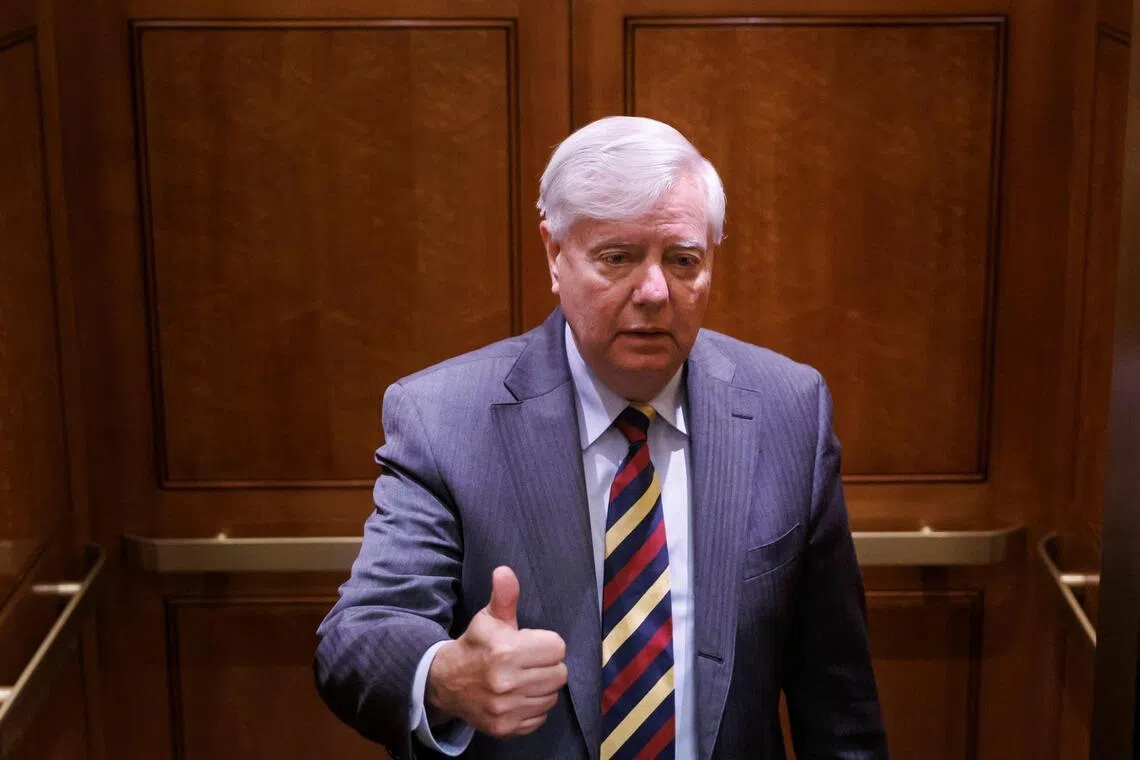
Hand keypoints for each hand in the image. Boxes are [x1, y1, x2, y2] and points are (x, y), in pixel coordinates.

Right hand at [426, 566, 567, 736]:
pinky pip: (540, 717)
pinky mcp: (506, 728)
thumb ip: (504, 596)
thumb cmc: (476, 645)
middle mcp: (507, 682)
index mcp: (506, 651)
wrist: (446, 682)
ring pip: (552, 696)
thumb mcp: (489, 618)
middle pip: (560, 673)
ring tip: (524, 678)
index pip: (558, 648)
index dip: (546, 643)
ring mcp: (506, 709)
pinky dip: (533, 708)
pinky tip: (518, 696)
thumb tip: (505, 571)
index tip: (531, 643)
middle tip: (529, 662)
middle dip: (547, 665)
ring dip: (542, 687)